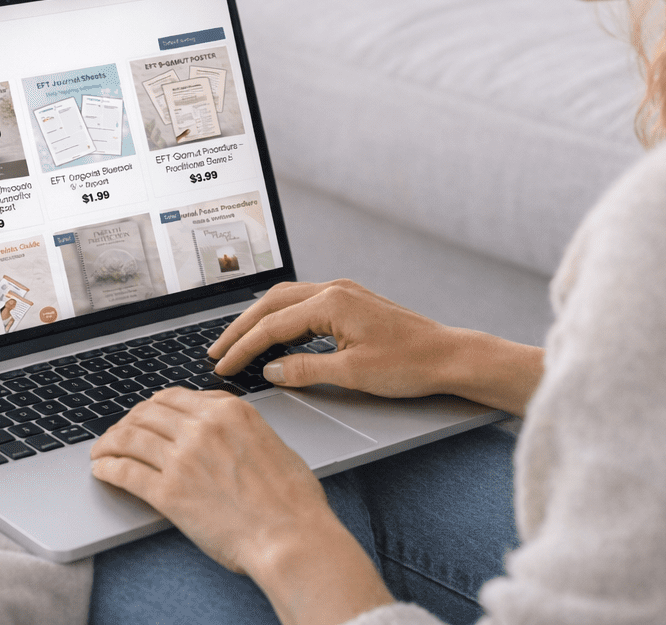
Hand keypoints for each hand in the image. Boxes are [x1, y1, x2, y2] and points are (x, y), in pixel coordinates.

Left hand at [91, 388, 391, 624]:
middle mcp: (201, 427)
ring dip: (109, 443)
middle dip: (127, 422)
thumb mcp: (269, 440)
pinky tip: (102, 470)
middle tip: (118, 433)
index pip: (173, 396)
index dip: (151, 406)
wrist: (290, 537)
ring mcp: (182, 458)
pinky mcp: (168, 493)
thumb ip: (236, 426)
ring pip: (130, 438)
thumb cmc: (290, 498)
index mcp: (228, 410)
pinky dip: (108, 468)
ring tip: (101, 452)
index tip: (144, 415)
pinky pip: (125, 472)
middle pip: (146, 413)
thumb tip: (215, 425)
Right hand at [210, 279, 545, 414]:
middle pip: (271, 303)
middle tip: (217, 351)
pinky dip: (282, 320)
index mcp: (331, 302)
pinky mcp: (352, 303)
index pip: (273, 325)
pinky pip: (304, 305)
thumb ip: (306, 370)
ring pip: (286, 301)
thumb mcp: (352, 374)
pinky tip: (275, 338)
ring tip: (237, 344)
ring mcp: (344, 294)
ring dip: (259, 321)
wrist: (449, 356)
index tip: (222, 366)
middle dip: (241, 328)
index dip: (243, 348)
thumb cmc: (409, 364)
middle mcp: (334, 290)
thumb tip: (271, 370)